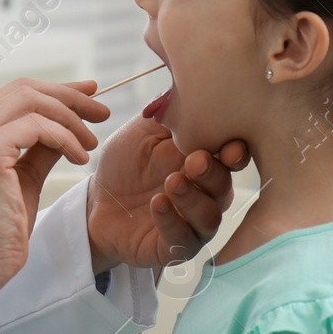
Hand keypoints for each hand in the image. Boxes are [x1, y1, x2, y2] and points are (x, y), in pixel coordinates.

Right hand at [0, 79, 108, 297]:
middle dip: (69, 97)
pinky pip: (37, 127)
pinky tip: (79, 157)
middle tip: (101, 112)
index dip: (56, 90)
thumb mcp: (24, 175)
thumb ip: (41, 145)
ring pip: (32, 101)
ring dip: (70, 118)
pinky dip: (65, 137)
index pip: (14, 93)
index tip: (88, 93)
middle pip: (24, 89)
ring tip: (91, 141)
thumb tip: (69, 119)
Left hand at [86, 114, 249, 273]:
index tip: (228, 147)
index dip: (235, 154)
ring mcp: (191, 223)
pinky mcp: (172, 248)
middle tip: (193, 161)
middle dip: (212, 174)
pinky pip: (182, 240)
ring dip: (194, 199)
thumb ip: (170, 114)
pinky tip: (157, 205)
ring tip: (172, 183)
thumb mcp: (144, 131)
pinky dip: (172, 221)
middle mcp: (206, 195)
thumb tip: (193, 85)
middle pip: (224, 187)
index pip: (232, 159)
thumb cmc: (126, 163)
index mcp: (205, 162)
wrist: (96, 199)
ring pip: (209, 217)